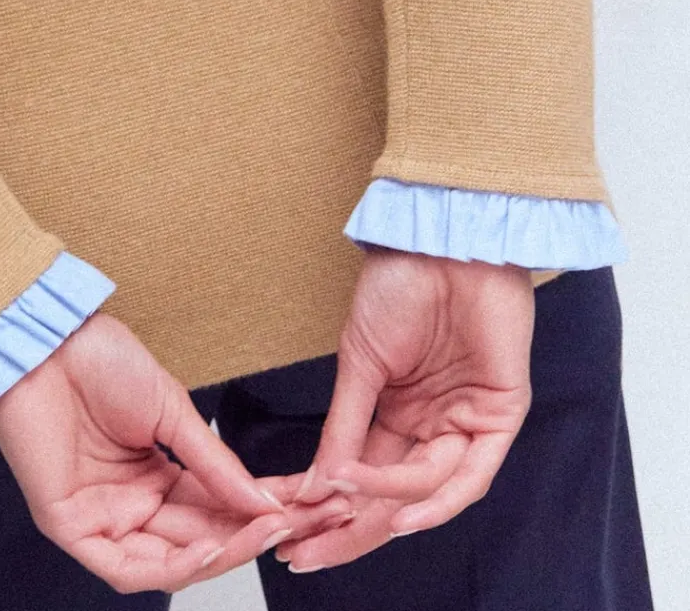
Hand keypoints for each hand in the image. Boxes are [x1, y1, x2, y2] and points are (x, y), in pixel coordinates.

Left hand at [0, 310, 349, 593]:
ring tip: (262, 533)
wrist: (46, 335)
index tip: (306, 508)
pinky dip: (171, 566)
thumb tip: (266, 500)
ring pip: (169, 563)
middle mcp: (130, 505)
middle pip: (199, 541)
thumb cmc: (96, 358)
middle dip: (249, 539)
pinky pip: (126, 567)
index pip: (216, 510)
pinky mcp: (69, 526)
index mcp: (154, 477)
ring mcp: (100, 518)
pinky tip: (211, 548)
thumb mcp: (171, 409)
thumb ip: (215, 462)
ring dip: (220, 554)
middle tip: (295, 526)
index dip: (259, 515)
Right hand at [279, 249, 533, 573]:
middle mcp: (434, 427)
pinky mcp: (501, 418)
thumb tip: (319, 481)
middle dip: (353, 531)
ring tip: (344, 505)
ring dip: (385, 502)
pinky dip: (436, 498)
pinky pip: (470, 476)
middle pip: (396, 498)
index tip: (291, 536)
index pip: (365, 478)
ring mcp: (468, 425)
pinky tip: (400, 512)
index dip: (331, 511)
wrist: (440, 239)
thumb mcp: (359, 361)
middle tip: (308, 553)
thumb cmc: (399, 284)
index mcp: (399, 413)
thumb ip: (344, 425)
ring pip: (428, 488)